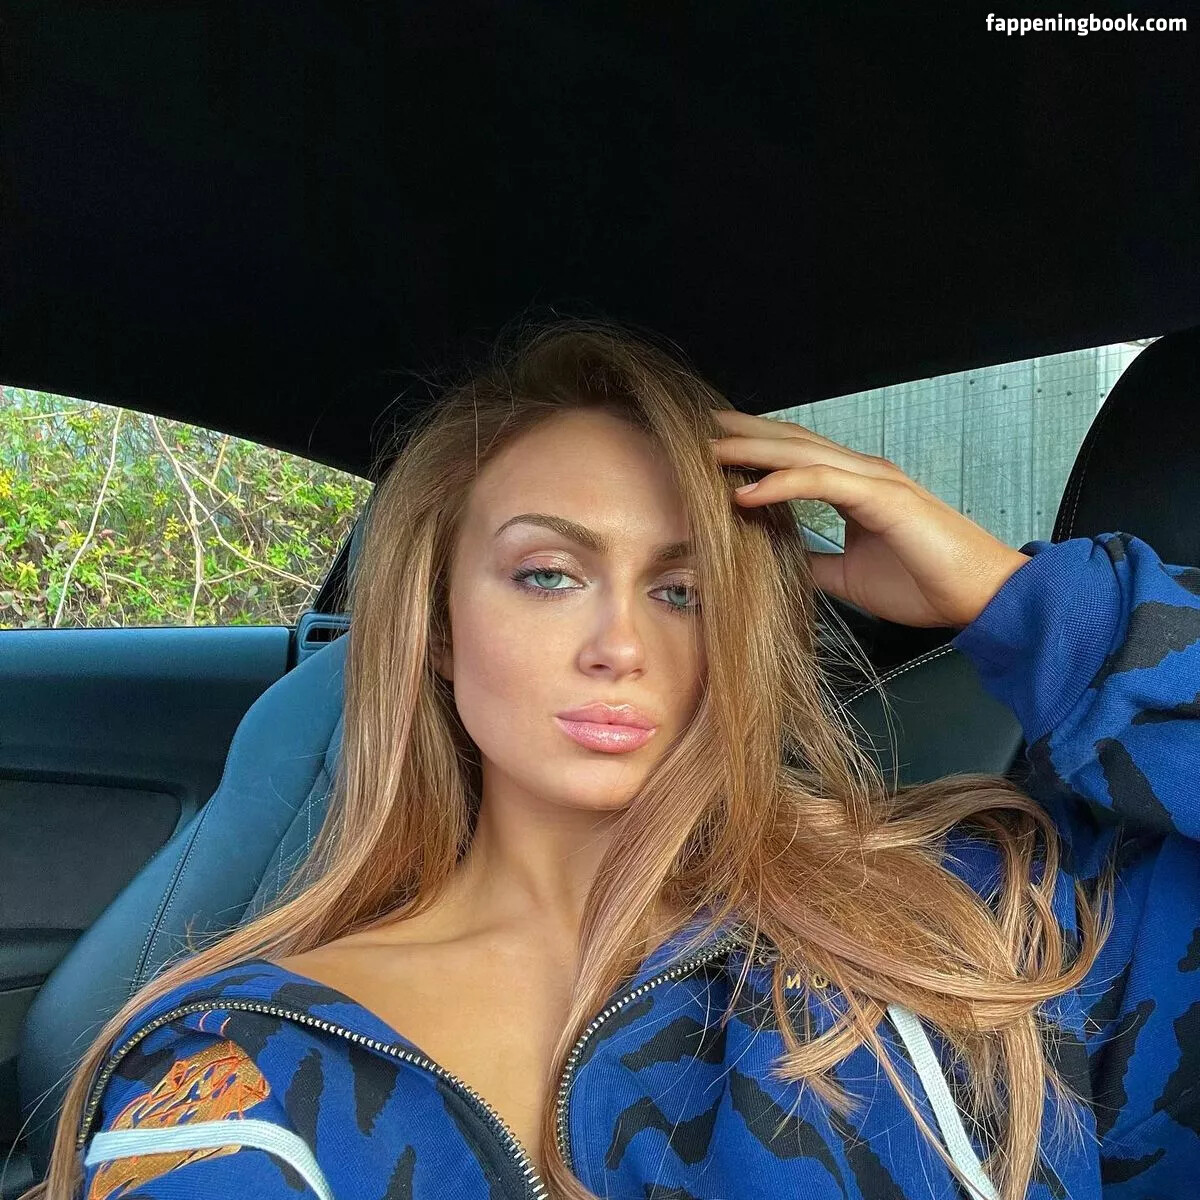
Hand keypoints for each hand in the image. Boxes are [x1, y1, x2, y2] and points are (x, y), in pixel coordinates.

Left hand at [708, 409, 1031, 628]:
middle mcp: (863, 474)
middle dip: (743, 433)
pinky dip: (780, 483)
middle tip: (697, 427)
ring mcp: (873, 481)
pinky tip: (745, 491)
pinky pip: (820, 482)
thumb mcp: (848, 575)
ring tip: (707, 451)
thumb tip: (774, 562)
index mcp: (857, 486)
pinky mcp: (882, 498)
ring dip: (751, 450)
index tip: (713, 450)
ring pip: (800, 453)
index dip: (754, 448)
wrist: (982, 598)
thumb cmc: (926, 583)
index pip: (796, 456)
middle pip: (792, 442)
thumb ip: (812, 561)